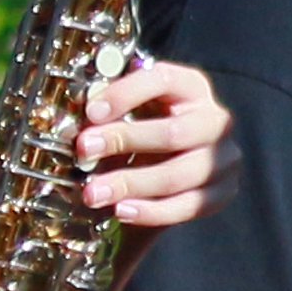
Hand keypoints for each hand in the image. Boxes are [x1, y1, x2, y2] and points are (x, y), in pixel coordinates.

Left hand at [75, 59, 238, 226]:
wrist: (165, 171)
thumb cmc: (140, 133)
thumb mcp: (128, 114)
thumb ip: (107, 114)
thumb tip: (67, 122)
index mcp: (191, 87)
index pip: (164, 79)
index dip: (127, 93)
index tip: (91, 111)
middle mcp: (215, 120)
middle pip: (173, 133)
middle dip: (123, 140)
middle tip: (83, 150)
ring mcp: (224, 158)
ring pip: (178, 174)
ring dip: (130, 184)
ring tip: (92, 193)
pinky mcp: (223, 192)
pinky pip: (188, 206)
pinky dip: (151, 211)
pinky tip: (121, 210)